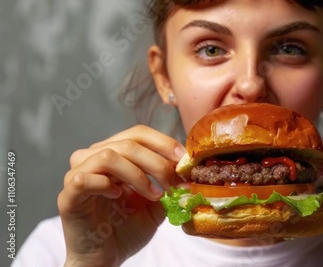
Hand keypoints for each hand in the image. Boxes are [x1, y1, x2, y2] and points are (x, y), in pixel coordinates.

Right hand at [57, 125, 186, 266]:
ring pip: (108, 155)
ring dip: (137, 174)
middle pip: (128, 143)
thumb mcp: (156, 204)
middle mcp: (92, 158)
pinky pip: (85, 178)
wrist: (105, 259)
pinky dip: (106, 185)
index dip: (163, 142)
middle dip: (157, 162)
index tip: (183, 159)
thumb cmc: (127, 229)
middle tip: (173, 182)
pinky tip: (119, 196)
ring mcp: (77, 174)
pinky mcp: (67, 196)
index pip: (138, 134)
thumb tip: (188, 170)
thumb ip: (168, 185)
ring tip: (152, 194)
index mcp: (113, 154)